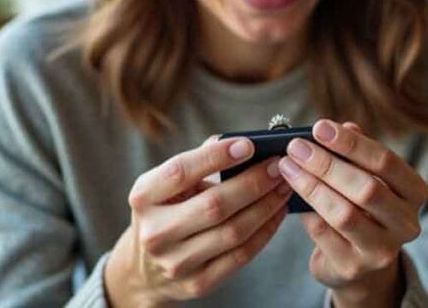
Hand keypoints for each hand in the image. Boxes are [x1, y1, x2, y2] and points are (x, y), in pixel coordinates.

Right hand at [105, 136, 291, 305]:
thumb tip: (240, 143)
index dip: (215, 157)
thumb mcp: (166, 185)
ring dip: (266, 206)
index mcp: (143, 197)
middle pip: (214, 205)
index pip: (180, 172)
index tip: (248, 145)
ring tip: (283, 187)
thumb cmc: (165, 213)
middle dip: (253, 183)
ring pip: (233, 232)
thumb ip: (198, 162)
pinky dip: (265, 231)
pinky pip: (241, 255)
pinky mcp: (198, 283)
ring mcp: (176, 262)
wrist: (146, 271)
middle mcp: (155, 232)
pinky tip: (277, 213)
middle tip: (277, 167)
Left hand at [278, 120, 427, 305]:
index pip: (387, 162)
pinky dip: (304, 209)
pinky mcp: (352, 267)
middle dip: (326, 164)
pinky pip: (323, 233)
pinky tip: (288, 192)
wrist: (359, 264)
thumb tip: (344, 125)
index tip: (319, 127)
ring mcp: (381, 251)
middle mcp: (406, 224)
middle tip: (296, 147)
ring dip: (311, 186)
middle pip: (366, 189)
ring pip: (344, 214)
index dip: (352, 143)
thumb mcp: (367, 177)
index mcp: (414, 193)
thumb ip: (358, 152)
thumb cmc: (362, 208)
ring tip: (287, 166)